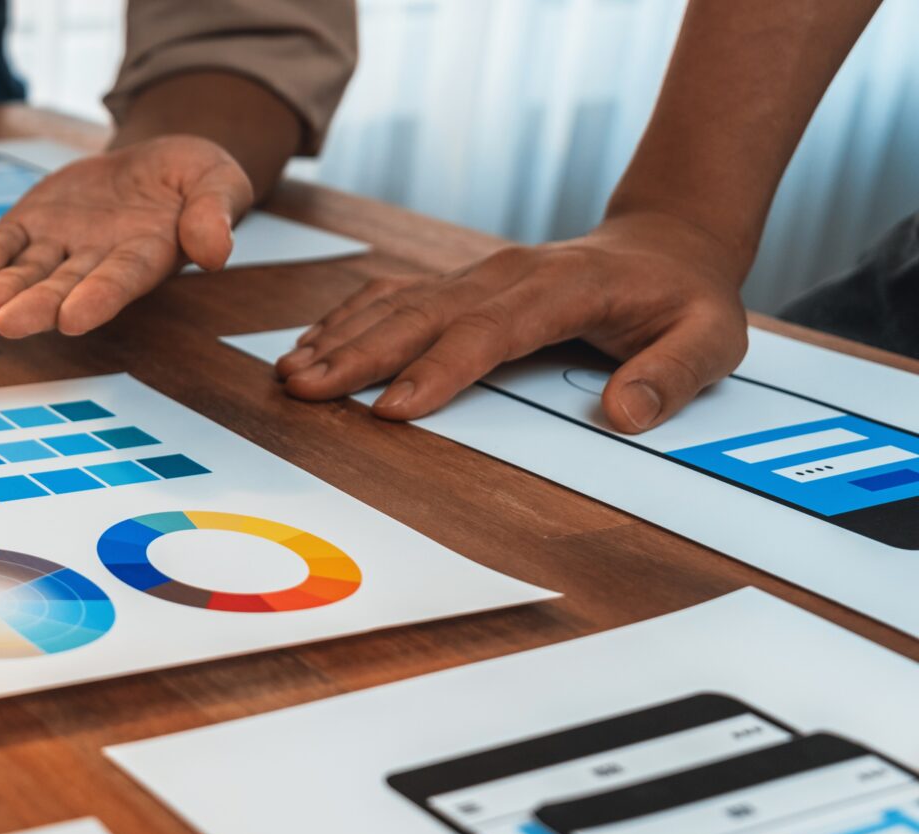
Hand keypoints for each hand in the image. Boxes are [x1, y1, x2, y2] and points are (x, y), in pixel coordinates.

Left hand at [0, 135, 254, 337]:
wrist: (156, 161)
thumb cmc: (193, 178)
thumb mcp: (219, 181)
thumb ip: (215, 211)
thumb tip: (215, 250)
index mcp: (147, 255)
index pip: (119, 280)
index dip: (97, 299)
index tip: (74, 318)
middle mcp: (99, 259)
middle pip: (66, 287)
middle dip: (38, 306)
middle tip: (10, 323)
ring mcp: (64, 243)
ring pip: (32, 272)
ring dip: (8, 288)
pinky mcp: (36, 222)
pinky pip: (9, 242)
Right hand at [276, 212, 751, 430]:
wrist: (667, 244)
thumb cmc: (686, 298)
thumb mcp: (714, 337)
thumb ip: (674, 374)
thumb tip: (626, 415)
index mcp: (566, 287)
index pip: (491, 331)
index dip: (439, 369)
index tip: (393, 407)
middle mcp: (510, 274)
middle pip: (423, 313)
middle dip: (360, 353)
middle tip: (306, 389)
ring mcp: (480, 273)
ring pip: (398, 301)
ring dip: (342, 336)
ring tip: (293, 372)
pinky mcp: (462, 282)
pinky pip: (395, 295)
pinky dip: (348, 318)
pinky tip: (312, 344)